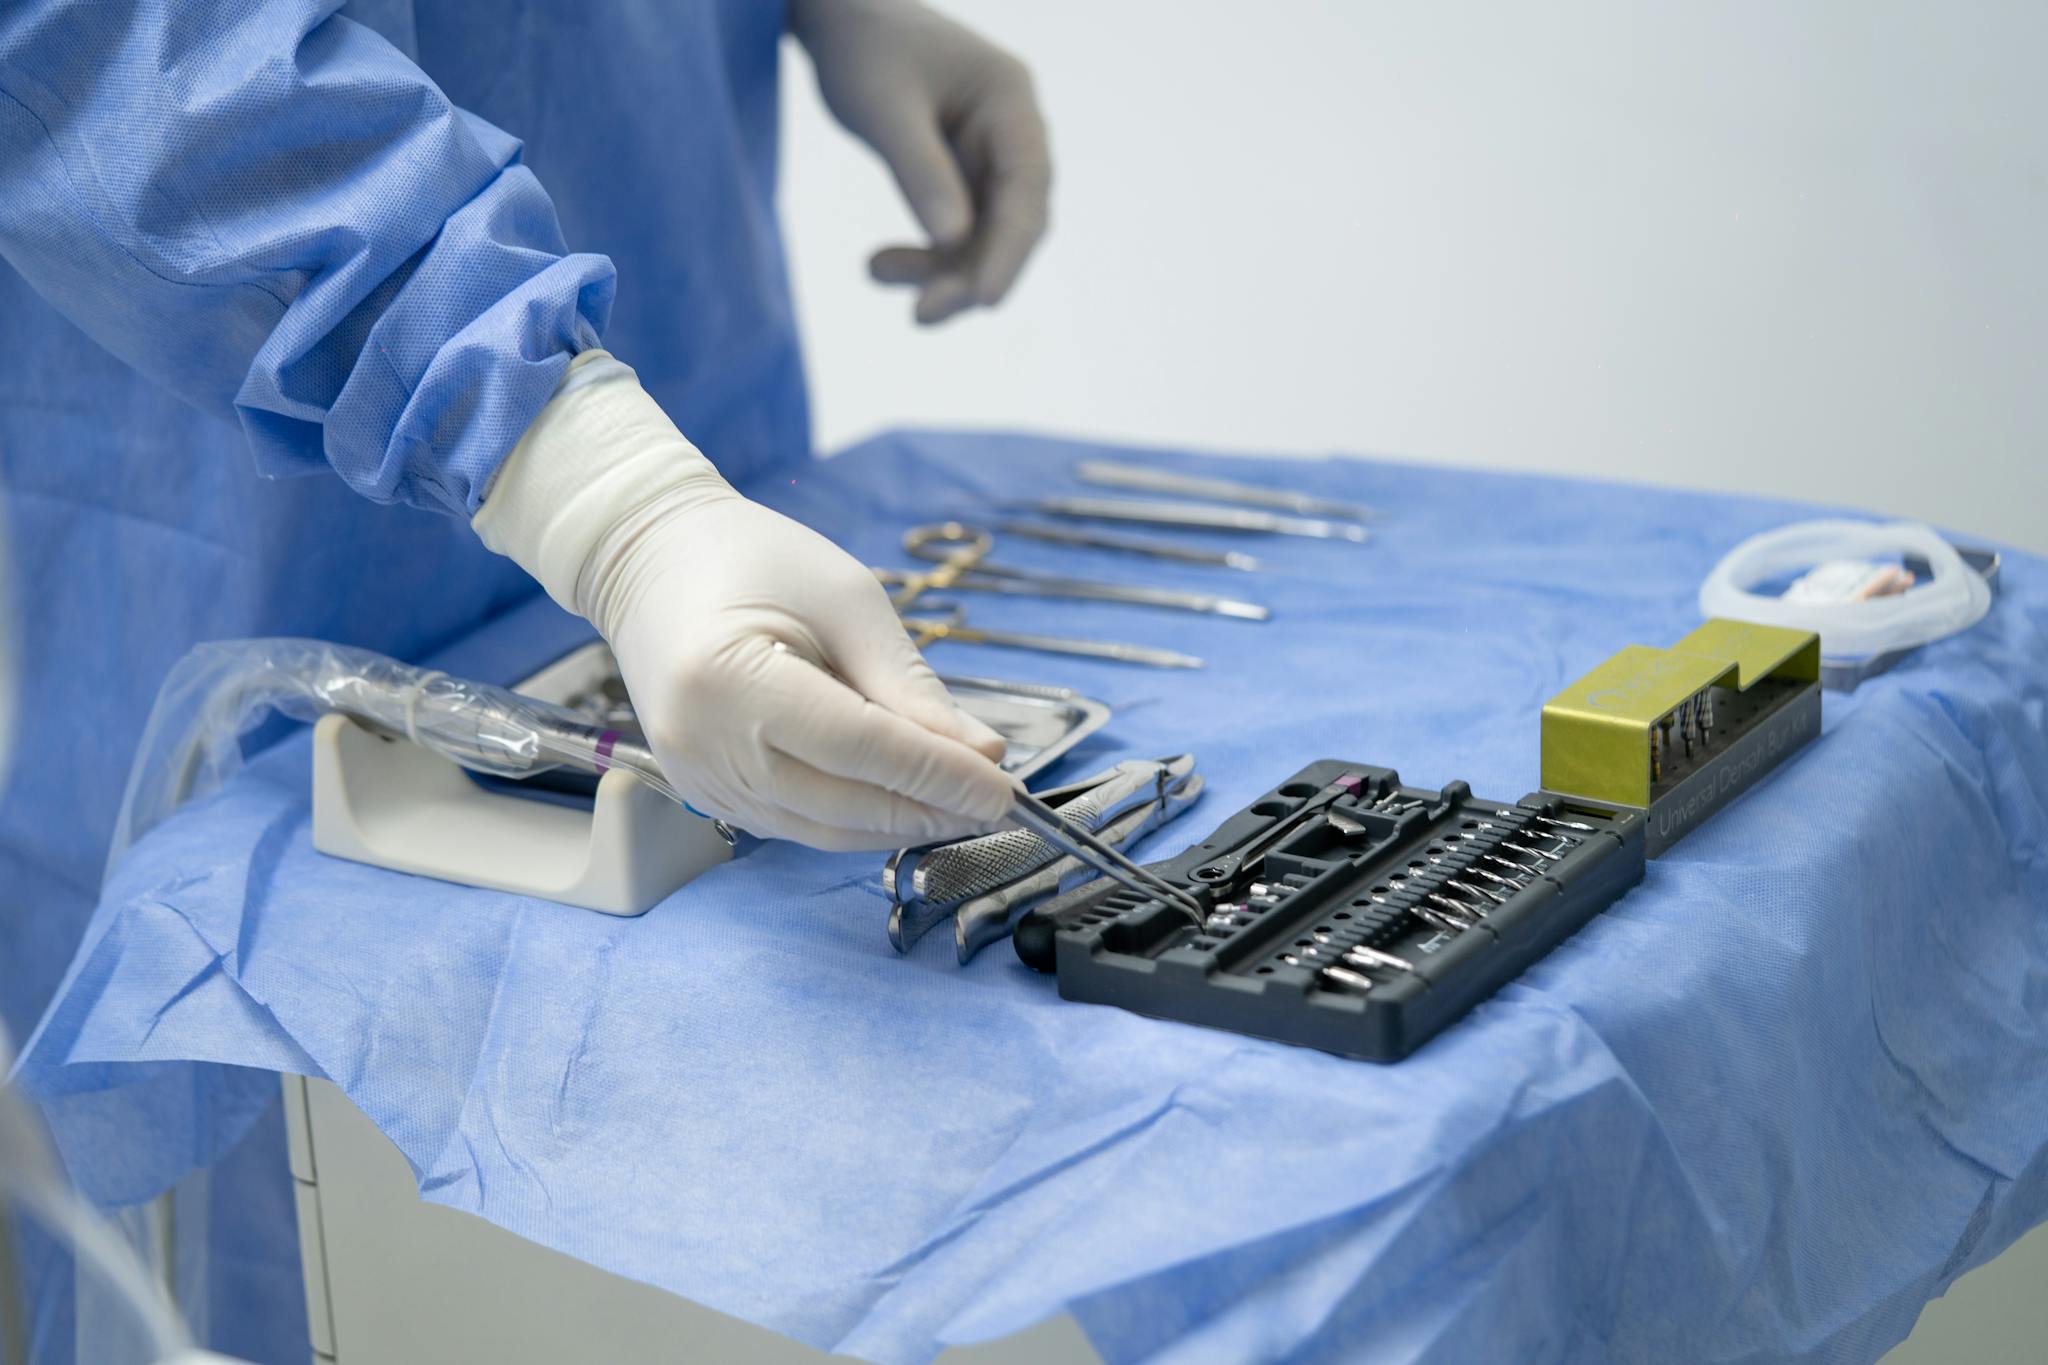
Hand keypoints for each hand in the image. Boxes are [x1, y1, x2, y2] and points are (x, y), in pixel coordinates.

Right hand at [475, 353, 1014, 849]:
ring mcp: (697, 778)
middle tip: (997, 801)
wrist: (651, 560)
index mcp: (729, 679)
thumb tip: (982, 754)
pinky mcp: (704, 792)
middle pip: (843, 805)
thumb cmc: (752, 558)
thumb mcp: (847, 598)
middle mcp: (703, 744)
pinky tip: (903, 800)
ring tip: (962, 805)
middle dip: (929, 810)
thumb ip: (910, 685)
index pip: (860, 748)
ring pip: (824, 830)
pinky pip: (797, 824)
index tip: (1003, 787)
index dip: (939, 776)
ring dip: (899, 824)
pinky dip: (857, 820)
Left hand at [790, 0, 1050, 323]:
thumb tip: (954, 243)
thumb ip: (919, 171)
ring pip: (984, 236)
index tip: (984, 300)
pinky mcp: (960, 175)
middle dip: (971, 272)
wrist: (839, 18)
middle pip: (1013, 222)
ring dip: (939, 270)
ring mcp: (987, 155)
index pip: (1027, 187)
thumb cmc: (861, 47)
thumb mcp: (883, 107)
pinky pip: (955, 231)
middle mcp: (1011, 130)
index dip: (1011, 249)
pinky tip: (878, 266)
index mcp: (1009, 99)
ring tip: (875, 271)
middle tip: (922, 315)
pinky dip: (922, 254)